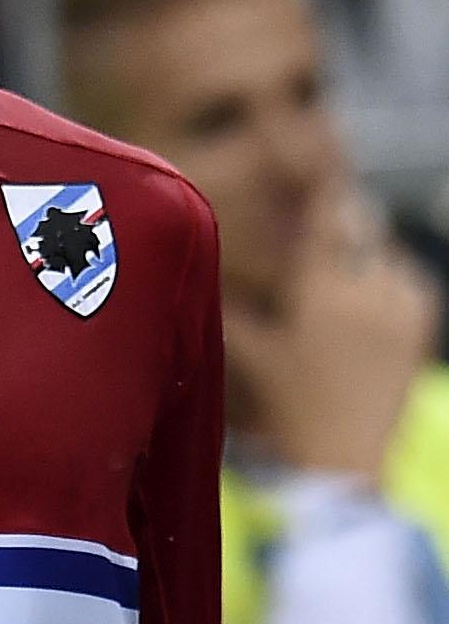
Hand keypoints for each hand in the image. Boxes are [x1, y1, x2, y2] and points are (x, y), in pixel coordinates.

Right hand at [226, 187, 438, 481]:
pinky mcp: (421, 321)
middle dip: (339, 223)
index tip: (309, 163)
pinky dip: (385, 281)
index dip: (319, 185)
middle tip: (317, 227)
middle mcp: (370, 288)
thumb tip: (201, 266)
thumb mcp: (252, 355)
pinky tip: (363, 303)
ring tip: (336, 280)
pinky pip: (404, 278)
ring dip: (362, 255)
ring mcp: (403, 304)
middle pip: (358, 227)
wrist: (342, 460)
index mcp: (324, 290)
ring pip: (382, 253)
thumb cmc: (288, 409)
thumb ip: (228, 307)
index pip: (328, 213)